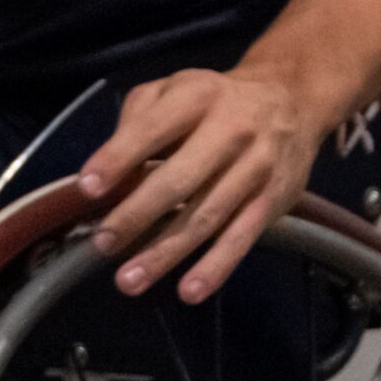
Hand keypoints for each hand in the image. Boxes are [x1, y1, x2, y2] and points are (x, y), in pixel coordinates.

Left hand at [74, 67, 328, 304]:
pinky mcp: (274, 199)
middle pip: (179, 179)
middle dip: (137, 214)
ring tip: (128, 281)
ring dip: (166, 252)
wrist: (293, 101)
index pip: (152, 128)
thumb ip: (138, 120)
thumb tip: (109, 172)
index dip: (118, 157)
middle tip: (103, 244)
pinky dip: (216, 266)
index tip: (87, 188)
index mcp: (197, 96)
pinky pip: (242, 236)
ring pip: (207, 216)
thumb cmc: (216, 102)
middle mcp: (231, 128)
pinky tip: (189, 291)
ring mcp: (256, 166)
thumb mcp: (176, 89)